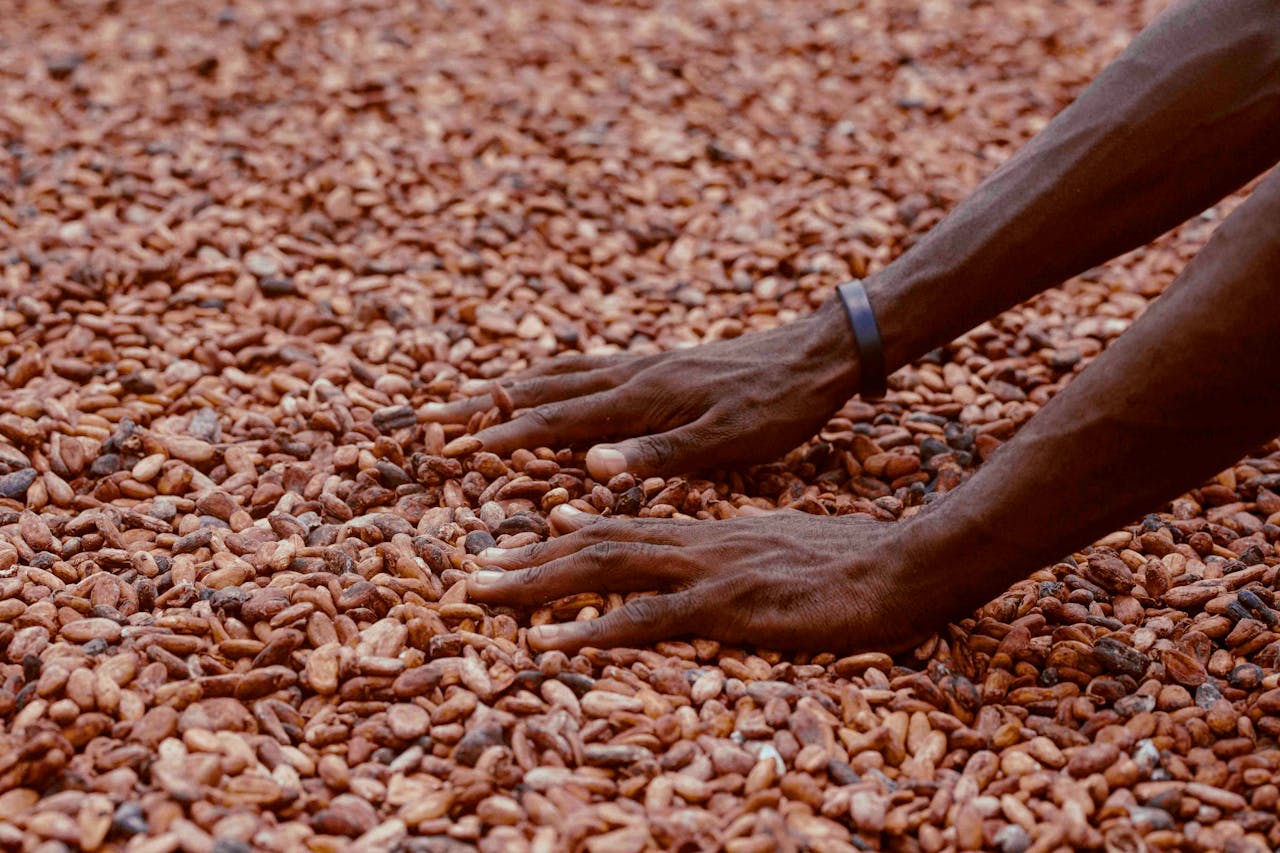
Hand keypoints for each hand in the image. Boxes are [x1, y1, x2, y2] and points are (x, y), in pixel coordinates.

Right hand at [422, 299, 861, 479]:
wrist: (819, 353)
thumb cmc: (778, 407)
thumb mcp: (728, 442)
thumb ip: (659, 456)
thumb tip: (593, 466)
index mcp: (643, 399)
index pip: (558, 420)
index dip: (505, 434)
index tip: (455, 448)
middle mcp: (633, 375)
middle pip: (542, 387)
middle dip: (484, 404)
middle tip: (430, 415)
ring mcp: (644, 364)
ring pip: (560, 371)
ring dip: (510, 385)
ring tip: (470, 396)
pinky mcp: (659, 362)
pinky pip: (587, 364)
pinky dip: (549, 374)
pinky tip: (548, 382)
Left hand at [466, 504, 939, 653]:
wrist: (903, 563)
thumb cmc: (851, 562)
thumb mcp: (781, 545)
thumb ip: (732, 548)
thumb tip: (694, 552)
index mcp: (709, 531)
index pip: (625, 526)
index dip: (568, 535)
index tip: (520, 540)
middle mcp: (696, 542)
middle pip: (597, 544)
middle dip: (530, 560)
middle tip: (474, 575)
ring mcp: (707, 571)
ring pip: (604, 570)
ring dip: (539, 582)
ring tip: (485, 594)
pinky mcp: (726, 607)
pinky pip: (644, 619)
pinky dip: (589, 629)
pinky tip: (547, 643)